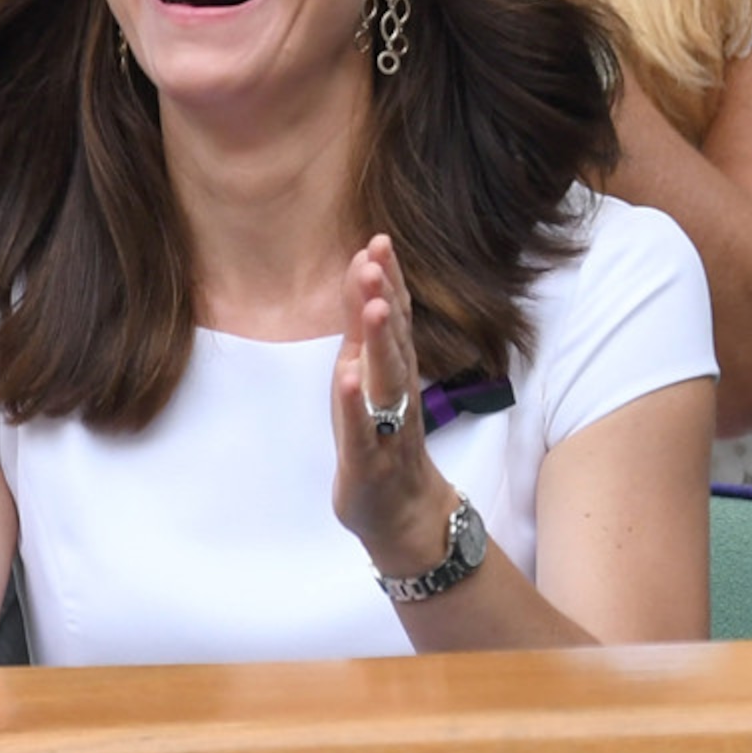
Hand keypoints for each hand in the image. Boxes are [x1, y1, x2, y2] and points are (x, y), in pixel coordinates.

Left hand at [331, 235, 456, 574]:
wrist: (404, 512)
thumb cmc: (382, 436)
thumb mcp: (366, 373)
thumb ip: (363, 325)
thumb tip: (362, 268)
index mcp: (392, 368)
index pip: (394, 315)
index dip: (387, 278)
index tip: (378, 240)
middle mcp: (396, 390)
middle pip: (392, 337)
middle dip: (384, 295)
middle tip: (377, 256)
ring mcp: (386, 424)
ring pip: (385, 377)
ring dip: (379, 340)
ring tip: (373, 305)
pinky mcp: (369, 458)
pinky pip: (363, 429)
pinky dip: (354, 402)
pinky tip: (348, 376)